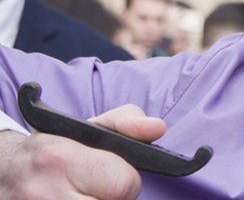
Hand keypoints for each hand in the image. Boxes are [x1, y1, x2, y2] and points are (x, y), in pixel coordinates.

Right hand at [0, 104, 164, 198]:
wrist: (5, 172)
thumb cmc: (56, 149)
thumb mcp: (89, 127)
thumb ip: (127, 122)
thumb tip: (157, 128)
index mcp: (59, 157)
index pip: (123, 184)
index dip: (126, 180)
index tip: (112, 175)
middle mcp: (44, 191)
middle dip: (114, 197)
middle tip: (97, 188)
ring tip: (87, 195)